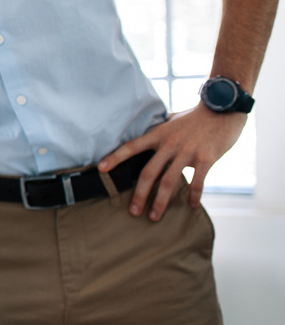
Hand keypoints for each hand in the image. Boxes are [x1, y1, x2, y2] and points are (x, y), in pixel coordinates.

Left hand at [97, 105, 246, 219]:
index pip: (132, 147)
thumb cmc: (196, 116)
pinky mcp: (206, 158)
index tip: (101, 169)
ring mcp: (187, 152)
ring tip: (155, 216)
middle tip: (133, 212)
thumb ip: (161, 133)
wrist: (223, 108)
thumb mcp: (173, 121)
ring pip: (169, 181)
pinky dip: (193, 196)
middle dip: (140, 194)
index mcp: (158, 134)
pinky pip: (197, 182)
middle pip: (148, 172)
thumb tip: (149, 142)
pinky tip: (191, 205)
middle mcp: (169, 144)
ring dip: (161, 202)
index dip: (115, 158)